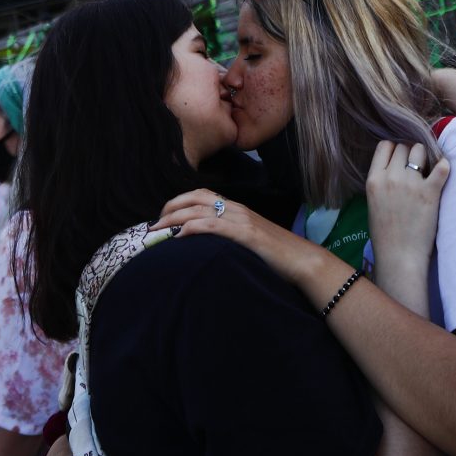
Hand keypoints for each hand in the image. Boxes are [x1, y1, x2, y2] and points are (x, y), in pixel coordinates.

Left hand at [152, 190, 327, 288]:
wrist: (302, 260)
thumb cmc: (276, 255)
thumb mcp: (249, 241)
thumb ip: (230, 237)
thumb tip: (207, 246)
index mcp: (237, 209)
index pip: (202, 195)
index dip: (178, 202)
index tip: (162, 217)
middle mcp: (237, 209)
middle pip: (196, 198)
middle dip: (170, 208)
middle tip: (153, 225)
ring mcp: (241, 219)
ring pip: (200, 209)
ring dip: (174, 218)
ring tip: (158, 230)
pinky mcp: (245, 234)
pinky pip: (214, 225)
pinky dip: (193, 227)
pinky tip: (180, 236)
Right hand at [364, 141, 448, 273]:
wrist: (399, 257)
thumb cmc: (384, 235)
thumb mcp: (372, 203)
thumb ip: (381, 182)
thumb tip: (394, 167)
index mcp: (374, 180)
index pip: (384, 146)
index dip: (394, 150)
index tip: (400, 159)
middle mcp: (391, 177)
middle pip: (402, 147)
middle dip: (409, 154)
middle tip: (415, 167)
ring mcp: (411, 184)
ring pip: (419, 151)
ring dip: (425, 157)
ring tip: (428, 170)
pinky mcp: (430, 192)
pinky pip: (442, 167)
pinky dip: (445, 166)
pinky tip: (444, 170)